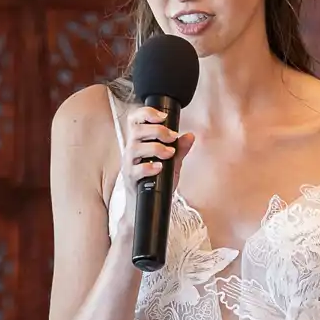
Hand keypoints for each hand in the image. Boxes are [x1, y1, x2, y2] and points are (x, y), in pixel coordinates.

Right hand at [112, 103, 194, 239]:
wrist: (147, 206)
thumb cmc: (156, 182)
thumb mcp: (172, 164)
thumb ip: (180, 150)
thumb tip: (190, 136)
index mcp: (139, 142)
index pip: (135, 120)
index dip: (146, 113)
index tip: (161, 116)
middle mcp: (132, 151)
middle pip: (136, 131)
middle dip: (156, 130)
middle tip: (171, 137)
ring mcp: (129, 165)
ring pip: (134, 148)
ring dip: (154, 147)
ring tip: (169, 153)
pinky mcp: (131, 179)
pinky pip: (135, 170)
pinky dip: (148, 167)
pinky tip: (160, 168)